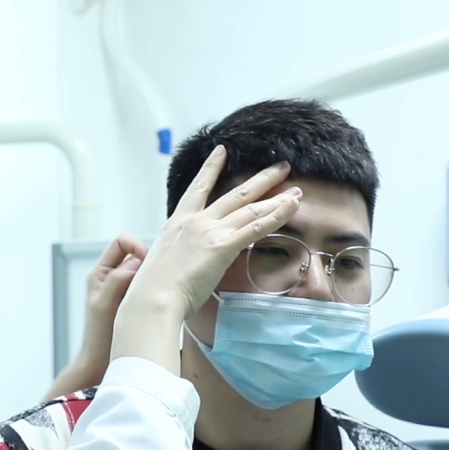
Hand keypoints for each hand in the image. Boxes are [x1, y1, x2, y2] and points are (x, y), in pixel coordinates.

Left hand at [41, 234, 147, 399]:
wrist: (103, 364)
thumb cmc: (99, 338)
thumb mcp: (105, 305)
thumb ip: (118, 281)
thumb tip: (137, 261)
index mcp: (101, 272)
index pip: (122, 242)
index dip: (137, 247)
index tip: (149, 263)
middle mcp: (114, 277)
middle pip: (138, 254)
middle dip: (150, 261)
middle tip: (161, 278)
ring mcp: (127, 290)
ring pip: (147, 270)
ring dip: (155, 277)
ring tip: (163, 291)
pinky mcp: (139, 302)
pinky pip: (152, 287)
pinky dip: (159, 289)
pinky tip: (166, 301)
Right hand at [110, 145, 301, 374]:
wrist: (152, 298)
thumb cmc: (151, 289)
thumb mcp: (159, 261)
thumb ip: (174, 254)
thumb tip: (179, 259)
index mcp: (177, 223)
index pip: (198, 188)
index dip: (211, 168)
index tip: (222, 151)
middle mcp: (196, 221)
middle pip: (235, 194)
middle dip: (261, 179)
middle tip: (281, 167)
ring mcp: (210, 232)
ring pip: (250, 209)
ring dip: (277, 198)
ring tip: (296, 189)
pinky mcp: (222, 247)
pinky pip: (256, 228)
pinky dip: (277, 215)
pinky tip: (292, 207)